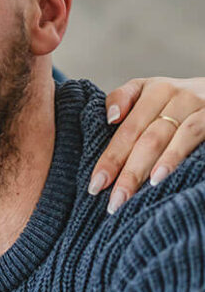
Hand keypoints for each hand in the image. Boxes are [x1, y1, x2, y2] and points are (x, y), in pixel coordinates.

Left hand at [89, 76, 204, 212]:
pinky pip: (191, 134)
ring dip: (142, 168)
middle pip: (142, 136)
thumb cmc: (180, 101)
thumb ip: (124, 99)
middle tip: (112, 201)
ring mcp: (196, 104)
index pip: (126, 129)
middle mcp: (174, 93)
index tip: (95, 185)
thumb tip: (111, 118)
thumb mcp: (151, 91)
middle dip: (124, 171)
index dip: (110, 158)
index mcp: (153, 90)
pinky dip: (173, 156)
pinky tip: (159, 177)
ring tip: (128, 194)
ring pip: (162, 137)